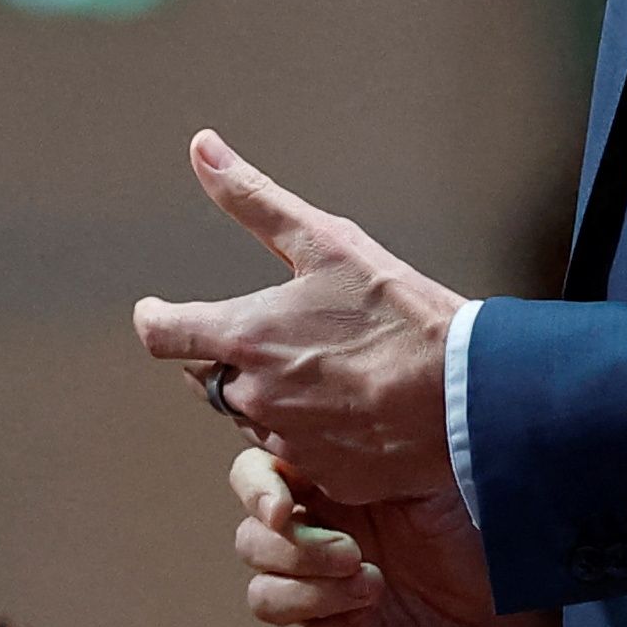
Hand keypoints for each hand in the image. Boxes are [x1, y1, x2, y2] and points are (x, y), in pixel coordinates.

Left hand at [131, 130, 466, 501]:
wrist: (470, 396)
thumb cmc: (400, 313)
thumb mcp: (328, 242)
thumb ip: (254, 199)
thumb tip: (202, 147)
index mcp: (245, 338)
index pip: (161, 335)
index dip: (156, 319)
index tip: (158, 312)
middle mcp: (253, 398)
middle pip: (210, 378)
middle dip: (228, 357)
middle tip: (277, 334)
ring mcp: (288, 444)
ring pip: (252, 419)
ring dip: (269, 395)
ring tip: (325, 370)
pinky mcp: (325, 479)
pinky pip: (297, 454)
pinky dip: (310, 430)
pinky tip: (351, 408)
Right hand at [233, 443, 552, 626]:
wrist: (530, 600)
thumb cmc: (486, 525)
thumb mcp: (436, 470)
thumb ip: (378, 447)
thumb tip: (326, 416)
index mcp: (331, 489)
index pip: (255, 480)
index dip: (254, 489)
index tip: (283, 506)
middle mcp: (318, 543)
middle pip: (251, 542)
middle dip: (294, 549)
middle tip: (354, 553)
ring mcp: (327, 601)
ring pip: (263, 598)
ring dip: (308, 594)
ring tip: (372, 587)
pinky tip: (367, 621)